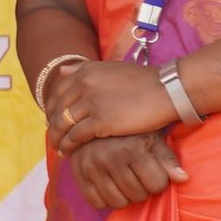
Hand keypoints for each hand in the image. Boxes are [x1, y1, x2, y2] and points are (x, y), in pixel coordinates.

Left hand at [40, 58, 175, 151]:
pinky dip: (68, 146)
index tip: (53, 119)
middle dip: (53, 125)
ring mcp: (90, 103)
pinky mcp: (99, 122)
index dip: (52, 108)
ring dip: (57, 138)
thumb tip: (63, 72)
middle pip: (56, 109)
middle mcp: (83, 84)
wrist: (167, 90)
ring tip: (59, 148)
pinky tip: (68, 152)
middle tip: (54, 137)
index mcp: (86, 71)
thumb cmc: (144, 82)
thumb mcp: (111, 68)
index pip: (57, 92)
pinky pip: (75, 136)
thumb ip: (85, 70)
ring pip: (62, 124)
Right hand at [67, 131, 188, 209]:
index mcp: (132, 148)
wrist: (95, 118)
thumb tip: (183, 179)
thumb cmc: (131, 131)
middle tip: (139, 177)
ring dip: (126, 197)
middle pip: (138, 196)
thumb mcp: (152, 138)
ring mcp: (92, 167)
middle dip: (143, 190)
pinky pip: (96, 202)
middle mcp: (110, 158)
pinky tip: (110, 186)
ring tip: (126, 182)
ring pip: (118, 202)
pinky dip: (106, 200)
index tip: (154, 172)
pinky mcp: (78, 173)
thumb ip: (168, 159)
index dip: (159, 181)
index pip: (156, 185)